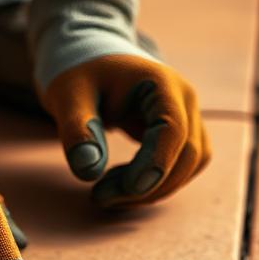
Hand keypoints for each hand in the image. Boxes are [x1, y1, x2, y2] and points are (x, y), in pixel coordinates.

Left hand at [28, 0, 209, 207]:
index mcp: (161, 82)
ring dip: (154, 190)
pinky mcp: (183, 134)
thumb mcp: (68, 97)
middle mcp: (184, 99)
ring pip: (190, 166)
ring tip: (108, 191)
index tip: (125, 189)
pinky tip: (124, 184)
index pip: (173, 129)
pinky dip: (157, 184)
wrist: (93, 62)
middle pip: (187, 155)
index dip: (155, 164)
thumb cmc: (81, 76)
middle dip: (148, 186)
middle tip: (102, 197)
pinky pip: (184, 167)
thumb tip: (88, 171)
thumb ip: (78, 130)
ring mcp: (189, 117)